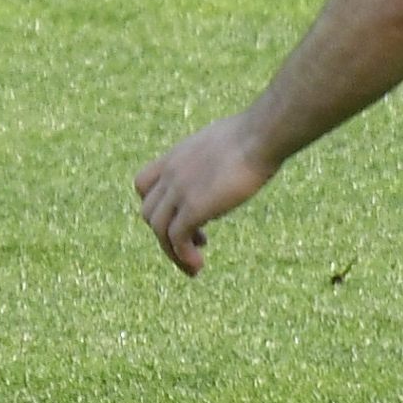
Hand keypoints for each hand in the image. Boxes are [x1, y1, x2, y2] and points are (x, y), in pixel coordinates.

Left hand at [135, 115, 283, 275]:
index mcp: (175, 158)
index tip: (182, 217)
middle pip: (149, 212)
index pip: (144, 185)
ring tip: (195, 265)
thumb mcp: (224, 143)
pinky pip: (176, 238)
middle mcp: (170, 174)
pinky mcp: (194, 206)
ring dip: (173, 252)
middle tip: (197, 244)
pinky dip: (183, 256)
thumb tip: (231, 162)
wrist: (259, 137)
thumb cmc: (254, 136)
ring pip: (158, 229)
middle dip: (166, 233)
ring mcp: (179, 190)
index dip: (157, 206)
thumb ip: (215, 157)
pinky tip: (199, 264)